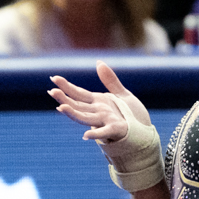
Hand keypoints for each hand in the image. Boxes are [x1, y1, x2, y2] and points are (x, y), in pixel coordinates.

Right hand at [49, 61, 163, 190]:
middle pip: (78, 105)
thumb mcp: (122, 95)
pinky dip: (95, 134)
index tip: (53, 78)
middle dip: (64, 99)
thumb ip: (110, 80)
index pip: (79, 94)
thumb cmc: (134, 117)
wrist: (147, 135)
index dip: (66, 86)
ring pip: (85, 117)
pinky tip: (85, 136)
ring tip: (61, 107)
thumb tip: (98, 62)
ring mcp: (105, 122)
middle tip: (51, 91)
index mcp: (99, 103)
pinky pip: (105, 132)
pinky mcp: (117, 129)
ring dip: (73, 113)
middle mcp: (99, 112)